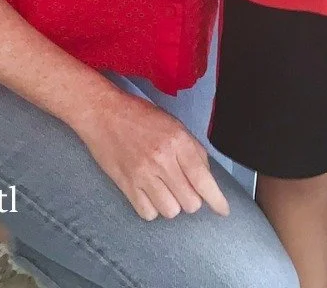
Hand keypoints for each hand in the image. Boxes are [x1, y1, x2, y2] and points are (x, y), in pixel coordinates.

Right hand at [77, 88, 229, 220]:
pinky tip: (150, 193)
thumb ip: (192, 149)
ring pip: (171, 211)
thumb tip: (206, 177)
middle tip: (184, 188)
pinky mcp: (126, 185)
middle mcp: (162, 159)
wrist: (104, 114)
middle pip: (190, 202)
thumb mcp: (173, 124)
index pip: (203, 179)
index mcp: (177, 141)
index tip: (223, 210)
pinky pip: (148, 214)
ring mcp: (143, 174)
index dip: (216, 200)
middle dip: (192, 199)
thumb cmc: (140, 116)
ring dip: (172, 205)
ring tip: (165, 189)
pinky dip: (152, 208)